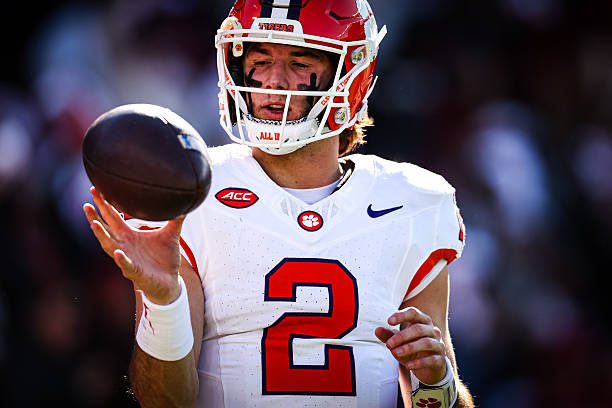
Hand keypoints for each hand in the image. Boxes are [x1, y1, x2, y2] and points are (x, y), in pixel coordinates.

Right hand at [83, 186, 184, 304]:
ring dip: (101, 236)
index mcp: (130, 235)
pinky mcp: (136, 272)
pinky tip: (118, 253)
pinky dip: (122, 259)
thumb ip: (176, 219)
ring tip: (93, 223)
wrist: (170, 281)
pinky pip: (127, 265)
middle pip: (106, 229)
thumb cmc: (165, 258)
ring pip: (110, 246)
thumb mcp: (171, 235)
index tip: (96, 190)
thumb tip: (184, 203)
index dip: (104, 205)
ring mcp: (128, 259)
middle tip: (86, 204)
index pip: (113, 217)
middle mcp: (124, 245)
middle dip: (96, 217)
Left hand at [375, 307, 446, 384]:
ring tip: (395, 353)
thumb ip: (388, 336)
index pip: (413, 313)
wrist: (428, 368)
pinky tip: (408, 365)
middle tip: (388, 344)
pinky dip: (419, 362)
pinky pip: (431, 359)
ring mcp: (438, 345)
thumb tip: (377, 330)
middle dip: (402, 336)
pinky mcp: (440, 360)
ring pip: (426, 343)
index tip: (389, 321)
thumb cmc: (412, 349)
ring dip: (409, 348)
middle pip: (418, 328)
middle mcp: (433, 331)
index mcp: (422, 322)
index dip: (402, 315)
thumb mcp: (399, 343)